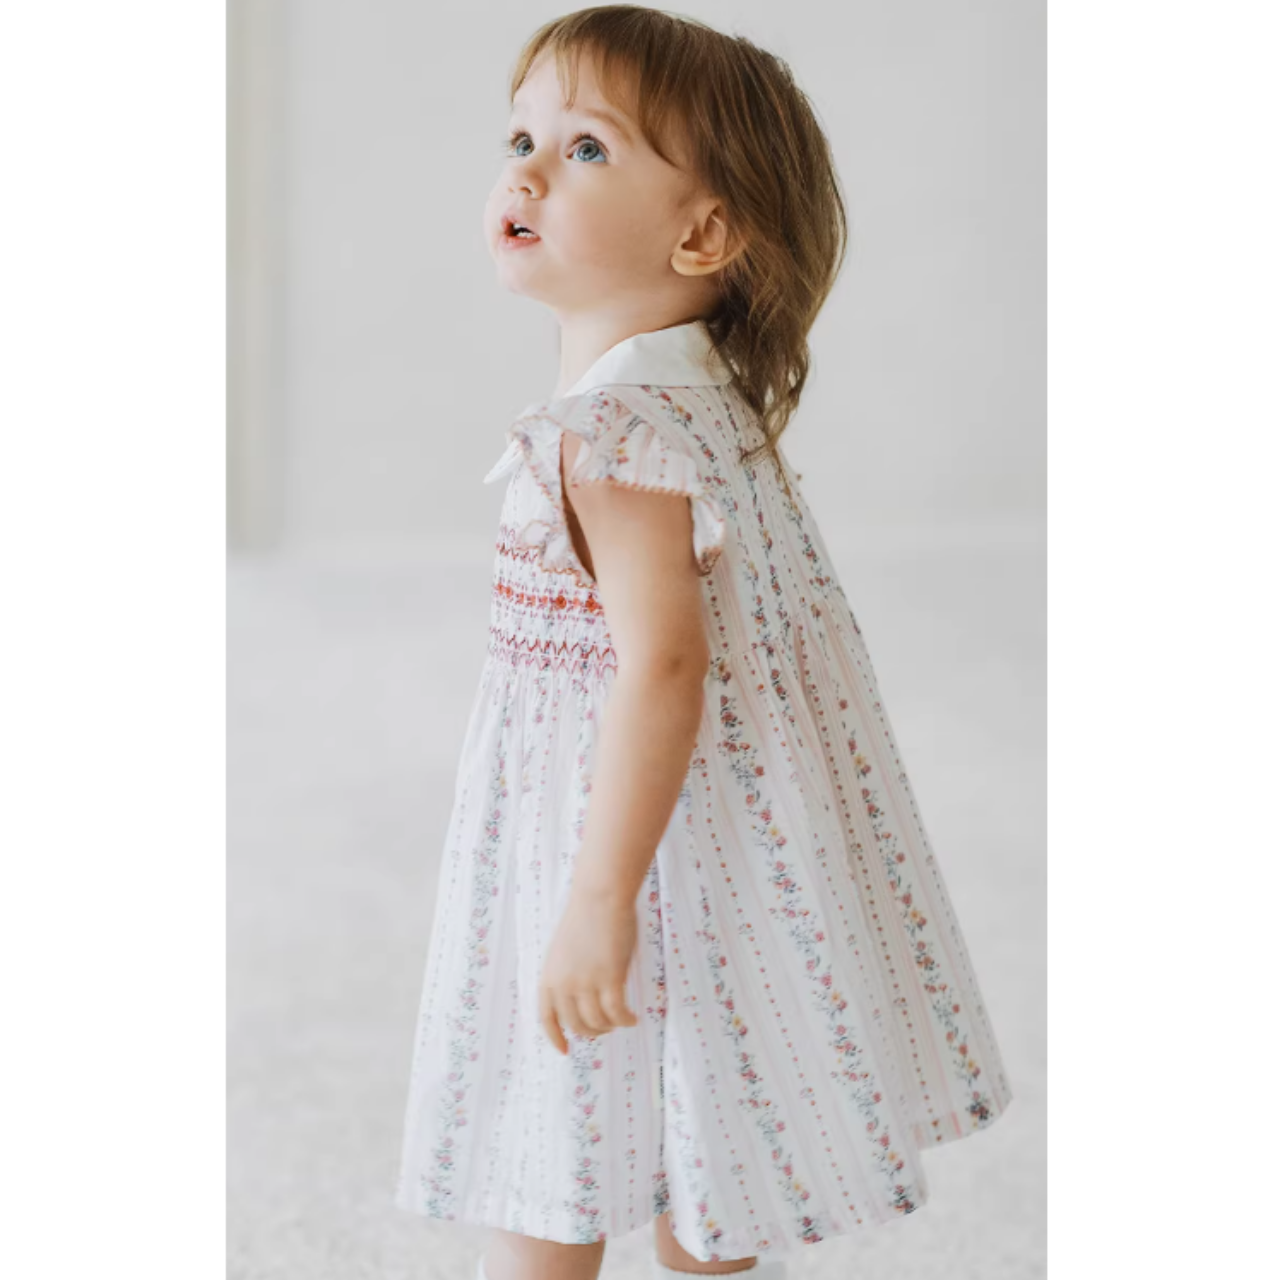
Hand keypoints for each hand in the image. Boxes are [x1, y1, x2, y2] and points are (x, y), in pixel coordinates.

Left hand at [538, 889, 638, 1055]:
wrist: (600, 896)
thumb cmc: (586, 916)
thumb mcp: (565, 950)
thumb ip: (569, 975)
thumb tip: (582, 998)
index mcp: (549, 976)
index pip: (547, 1018)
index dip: (556, 1037)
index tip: (565, 1051)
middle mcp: (564, 984)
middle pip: (577, 1025)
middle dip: (592, 1031)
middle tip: (606, 1027)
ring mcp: (586, 983)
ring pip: (598, 1022)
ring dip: (611, 1026)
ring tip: (622, 1020)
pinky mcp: (609, 979)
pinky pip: (617, 1013)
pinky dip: (626, 1020)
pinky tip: (633, 1018)